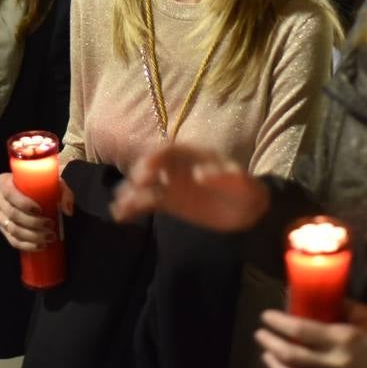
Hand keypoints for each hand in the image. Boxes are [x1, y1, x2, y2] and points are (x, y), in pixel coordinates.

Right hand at [0, 171, 72, 250]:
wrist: (34, 192)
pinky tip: (40, 246)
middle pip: (12, 214)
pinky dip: (26, 245)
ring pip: (12, 230)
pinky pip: (12, 241)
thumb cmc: (42, 185)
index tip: (40, 210)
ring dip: (32, 236)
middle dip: (33, 223)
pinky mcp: (3, 229)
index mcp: (3, 182)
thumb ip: (64, 193)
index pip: (10, 194)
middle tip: (51, 225)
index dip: (24, 204)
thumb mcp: (53, 183)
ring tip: (49, 237)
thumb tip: (67, 211)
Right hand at [110, 143, 268, 229]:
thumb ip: (224, 175)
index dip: (157, 158)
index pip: (170, 151)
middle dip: (140, 174)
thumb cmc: (245, 189)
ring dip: (131, 192)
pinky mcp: (168, 202)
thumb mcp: (241, 182)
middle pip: (153, 166)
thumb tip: (201, 173)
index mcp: (193, 155)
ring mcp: (170, 184)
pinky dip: (133, 207)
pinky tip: (121, 216)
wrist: (247, 209)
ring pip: (145, 185)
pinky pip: (146, 202)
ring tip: (119, 206)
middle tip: (135, 187)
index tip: (147, 169)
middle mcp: (177, 166)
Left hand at [255, 303, 366, 367]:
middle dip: (272, 344)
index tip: (266, 316)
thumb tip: (309, 296)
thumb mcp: (364, 314)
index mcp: (344, 338)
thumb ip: (337, 307)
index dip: (278, 323)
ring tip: (267, 355)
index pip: (300, 330)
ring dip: (278, 367)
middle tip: (260, 333)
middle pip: (294, 356)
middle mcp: (339, 364)